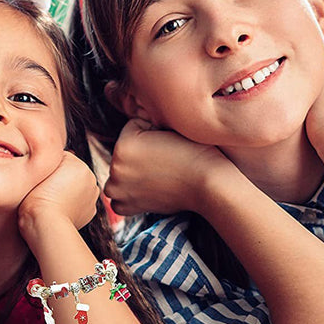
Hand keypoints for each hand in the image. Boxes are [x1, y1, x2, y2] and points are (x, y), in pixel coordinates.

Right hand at [18, 151, 98, 235]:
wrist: (45, 223)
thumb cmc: (36, 198)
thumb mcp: (39, 167)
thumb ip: (50, 159)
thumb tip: (53, 159)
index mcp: (79, 165)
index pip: (62, 158)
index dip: (49, 166)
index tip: (41, 177)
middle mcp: (91, 178)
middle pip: (72, 172)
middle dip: (61, 177)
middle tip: (46, 188)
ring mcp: (93, 195)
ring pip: (77, 186)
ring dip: (68, 190)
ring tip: (52, 199)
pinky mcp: (91, 211)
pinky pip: (80, 201)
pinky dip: (73, 203)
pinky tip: (61, 208)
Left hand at [105, 118, 231, 215]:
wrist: (208, 184)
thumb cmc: (194, 152)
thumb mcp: (168, 125)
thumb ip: (147, 120)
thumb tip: (132, 118)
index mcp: (123, 145)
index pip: (132, 129)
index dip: (152, 132)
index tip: (168, 142)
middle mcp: (115, 168)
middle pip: (125, 151)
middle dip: (140, 153)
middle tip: (165, 159)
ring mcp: (119, 189)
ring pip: (119, 173)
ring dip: (131, 174)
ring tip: (158, 174)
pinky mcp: (127, 206)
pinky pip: (119, 197)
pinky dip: (131, 195)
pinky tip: (150, 189)